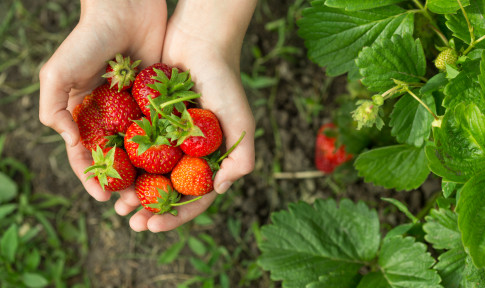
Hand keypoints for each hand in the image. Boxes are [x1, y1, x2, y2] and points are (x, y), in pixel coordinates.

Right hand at [39, 0, 167, 201]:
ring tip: (154, 194)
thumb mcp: (58, 73)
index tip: (103, 197)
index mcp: (84, 114)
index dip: (92, 178)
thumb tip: (71, 143)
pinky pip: (163, 130)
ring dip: (146, 174)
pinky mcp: (158, 102)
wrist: (127, 9)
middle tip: (133, 204)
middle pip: (116, 159)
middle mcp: (110, 116)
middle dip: (122, 182)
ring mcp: (135, 111)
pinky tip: (175, 168)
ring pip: (142, 151)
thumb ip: (55, 108)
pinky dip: (167, 150)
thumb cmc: (88, 40)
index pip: (86, 155)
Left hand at [116, 0, 256, 231]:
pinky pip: (135, 149)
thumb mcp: (240, 121)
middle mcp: (190, 153)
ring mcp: (170, 140)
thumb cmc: (224, 81)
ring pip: (149, 175)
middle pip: (169, 192)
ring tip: (117, 206)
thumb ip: (241, 158)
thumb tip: (219, 190)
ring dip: (134, 193)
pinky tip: (109, 175)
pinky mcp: (151, 123)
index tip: (153, 227)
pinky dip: (124, 164)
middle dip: (151, 212)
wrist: (198, 42)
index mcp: (213, 158)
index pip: (196, 197)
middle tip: (131, 223)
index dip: (176, 216)